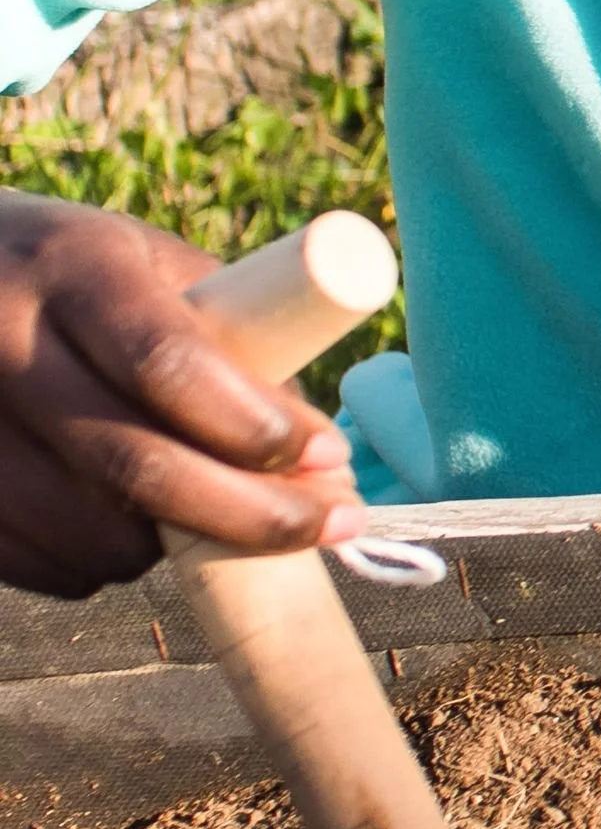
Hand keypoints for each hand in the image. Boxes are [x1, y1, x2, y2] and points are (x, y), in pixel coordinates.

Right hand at [0, 192, 366, 596]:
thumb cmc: (83, 275)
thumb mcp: (153, 266)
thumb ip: (234, 343)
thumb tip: (322, 466)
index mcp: (69, 264)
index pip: (168, 362)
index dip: (259, 426)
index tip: (331, 457)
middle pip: (135, 465)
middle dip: (252, 515)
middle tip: (329, 525)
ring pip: (92, 534)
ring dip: (180, 548)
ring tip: (223, 516)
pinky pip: (43, 564)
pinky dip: (106, 562)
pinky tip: (133, 522)